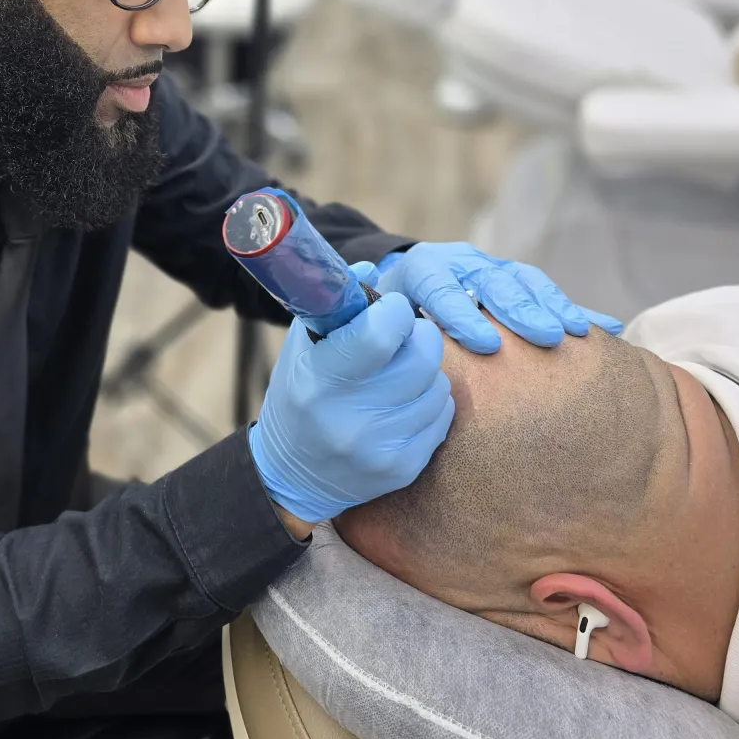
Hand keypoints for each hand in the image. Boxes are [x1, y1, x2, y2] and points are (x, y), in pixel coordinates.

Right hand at [251, 281, 453, 524]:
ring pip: (437, 387)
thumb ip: (334, 306)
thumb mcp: (302, 348)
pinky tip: (406, 402)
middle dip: (419, 337)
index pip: (379, 334)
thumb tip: (370, 264)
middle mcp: (348, 418)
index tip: (391, 309)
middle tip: (405, 337)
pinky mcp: (402, 468)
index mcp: (319, 379)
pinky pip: (442, 417)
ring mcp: (378, 448)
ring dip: (426, 372)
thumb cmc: (300, 397)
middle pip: (420, 358)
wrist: (295, 474)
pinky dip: (431, 402)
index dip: (395, 312)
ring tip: (400, 373)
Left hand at [366, 243, 622, 354]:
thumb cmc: (386, 317)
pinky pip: (551, 296)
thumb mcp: (374, 319)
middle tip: (543, 336)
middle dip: (519, 308)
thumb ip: (379, 330)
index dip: (462, 311)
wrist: (399, 285)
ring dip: (552, 306)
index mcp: (423, 270)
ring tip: (574, 333)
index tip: (483, 342)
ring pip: (526, 281)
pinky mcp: (517, 283)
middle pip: (493, 280)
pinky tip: (610, 330)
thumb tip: (378, 348)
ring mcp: (494, 269)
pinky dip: (579, 312)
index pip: (441, 286)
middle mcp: (463, 263)